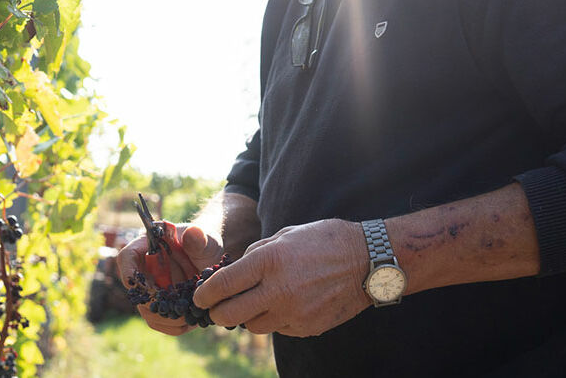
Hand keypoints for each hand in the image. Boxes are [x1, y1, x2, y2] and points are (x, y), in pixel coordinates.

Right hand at [117, 224, 222, 335]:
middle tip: (180, 310)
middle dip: (156, 305)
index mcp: (147, 246)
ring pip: (147, 311)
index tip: (143, 287)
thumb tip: (193, 233)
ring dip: (167, 319)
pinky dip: (174, 326)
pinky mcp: (160, 304)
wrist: (210, 257)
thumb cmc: (204, 242)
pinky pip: (159, 321)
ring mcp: (150, 289)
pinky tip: (192, 321)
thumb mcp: (204, 239)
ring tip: (190, 318)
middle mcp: (143, 270)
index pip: (127, 257)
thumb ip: (199, 238)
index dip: (129, 273)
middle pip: (136, 292)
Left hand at [192, 218, 370, 336]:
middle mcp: (278, 290)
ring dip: (248, 316)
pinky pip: (278, 329)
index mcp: (269, 261)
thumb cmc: (323, 240)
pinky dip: (275, 320)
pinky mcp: (307, 328)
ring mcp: (294, 313)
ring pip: (253, 326)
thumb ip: (255, 254)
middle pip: (230, 314)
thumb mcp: (284, 235)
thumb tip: (232, 272)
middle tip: (215, 308)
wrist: (367, 261)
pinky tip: (284, 305)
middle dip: (217, 312)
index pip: (223, 284)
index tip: (198, 298)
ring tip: (256, 302)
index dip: (204, 294)